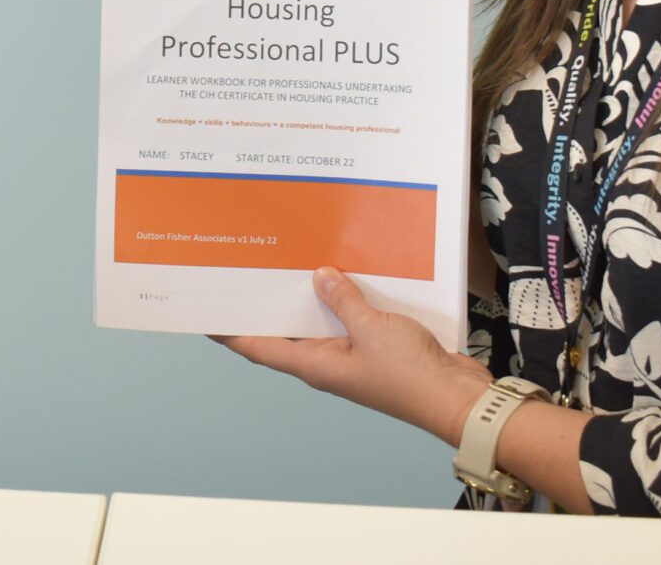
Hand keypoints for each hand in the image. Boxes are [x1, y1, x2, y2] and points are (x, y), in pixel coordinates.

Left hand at [217, 268, 493, 445]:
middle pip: (285, 332)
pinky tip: (345, 273)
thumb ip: (343, 301)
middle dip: (265, 305)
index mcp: (315, 364)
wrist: (456, 399)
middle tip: (245, 271)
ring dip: (308, 297)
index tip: (203, 314)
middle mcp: (327, 362)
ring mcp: (351, 356)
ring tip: (290, 261)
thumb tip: (319, 276)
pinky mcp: (377, 348)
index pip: (257, 347)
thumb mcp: (372, 328)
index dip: (228, 332)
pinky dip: (344, 298)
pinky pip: (351, 319)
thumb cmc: (410, 375)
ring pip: (319, 322)